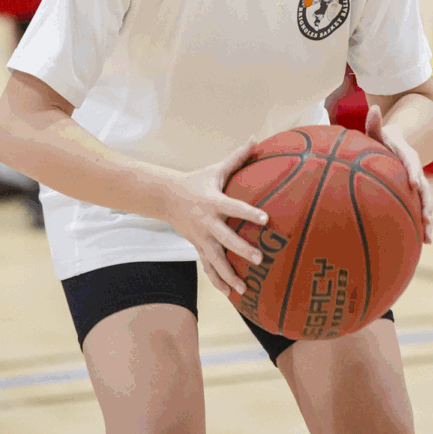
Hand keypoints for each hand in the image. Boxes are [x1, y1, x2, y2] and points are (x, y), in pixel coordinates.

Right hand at [164, 138, 269, 296]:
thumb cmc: (197, 181)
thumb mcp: (216, 169)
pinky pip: (208, 267)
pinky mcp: (197, 247)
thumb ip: (238, 157)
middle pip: (225, 239)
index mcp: (213, 201)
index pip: (234, 207)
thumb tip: (257, 138)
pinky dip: (218, 281)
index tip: (266, 219)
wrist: (165, 197)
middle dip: (241, 250)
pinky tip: (231, 295)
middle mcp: (207, 222)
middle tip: (259, 258)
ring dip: (229, 275)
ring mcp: (201, 238)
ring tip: (244, 288)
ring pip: (215, 260)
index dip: (249, 212)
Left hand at [364, 104, 432, 243]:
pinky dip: (420, 224)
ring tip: (428, 238)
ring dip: (428, 219)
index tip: (415, 183)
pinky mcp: (413, 195)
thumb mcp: (378, 131)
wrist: (397, 144)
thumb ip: (375, 123)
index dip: (414, 173)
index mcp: (408, 157)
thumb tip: (372, 108)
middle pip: (425, 190)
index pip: (412, 164)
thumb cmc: (382, 139)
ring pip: (425, 204)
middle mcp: (417, 173)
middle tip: (426, 219)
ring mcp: (417, 185)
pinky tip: (420, 243)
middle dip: (427, 205)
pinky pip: (417, 209)